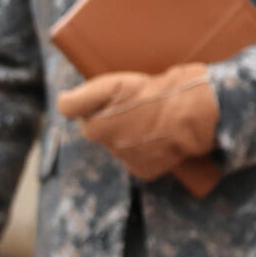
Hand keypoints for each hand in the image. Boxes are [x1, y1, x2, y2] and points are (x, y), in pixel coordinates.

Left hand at [57, 63, 217, 180]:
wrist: (193, 113)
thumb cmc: (153, 94)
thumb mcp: (112, 85)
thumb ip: (78, 99)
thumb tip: (62, 102)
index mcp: (95, 129)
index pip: (88, 117)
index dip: (104, 105)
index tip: (121, 98)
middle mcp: (108, 149)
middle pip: (107, 133)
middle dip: (120, 121)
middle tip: (142, 106)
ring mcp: (127, 162)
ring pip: (124, 146)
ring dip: (135, 134)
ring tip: (156, 119)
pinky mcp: (145, 172)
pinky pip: (141, 158)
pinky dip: (149, 149)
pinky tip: (161, 135)